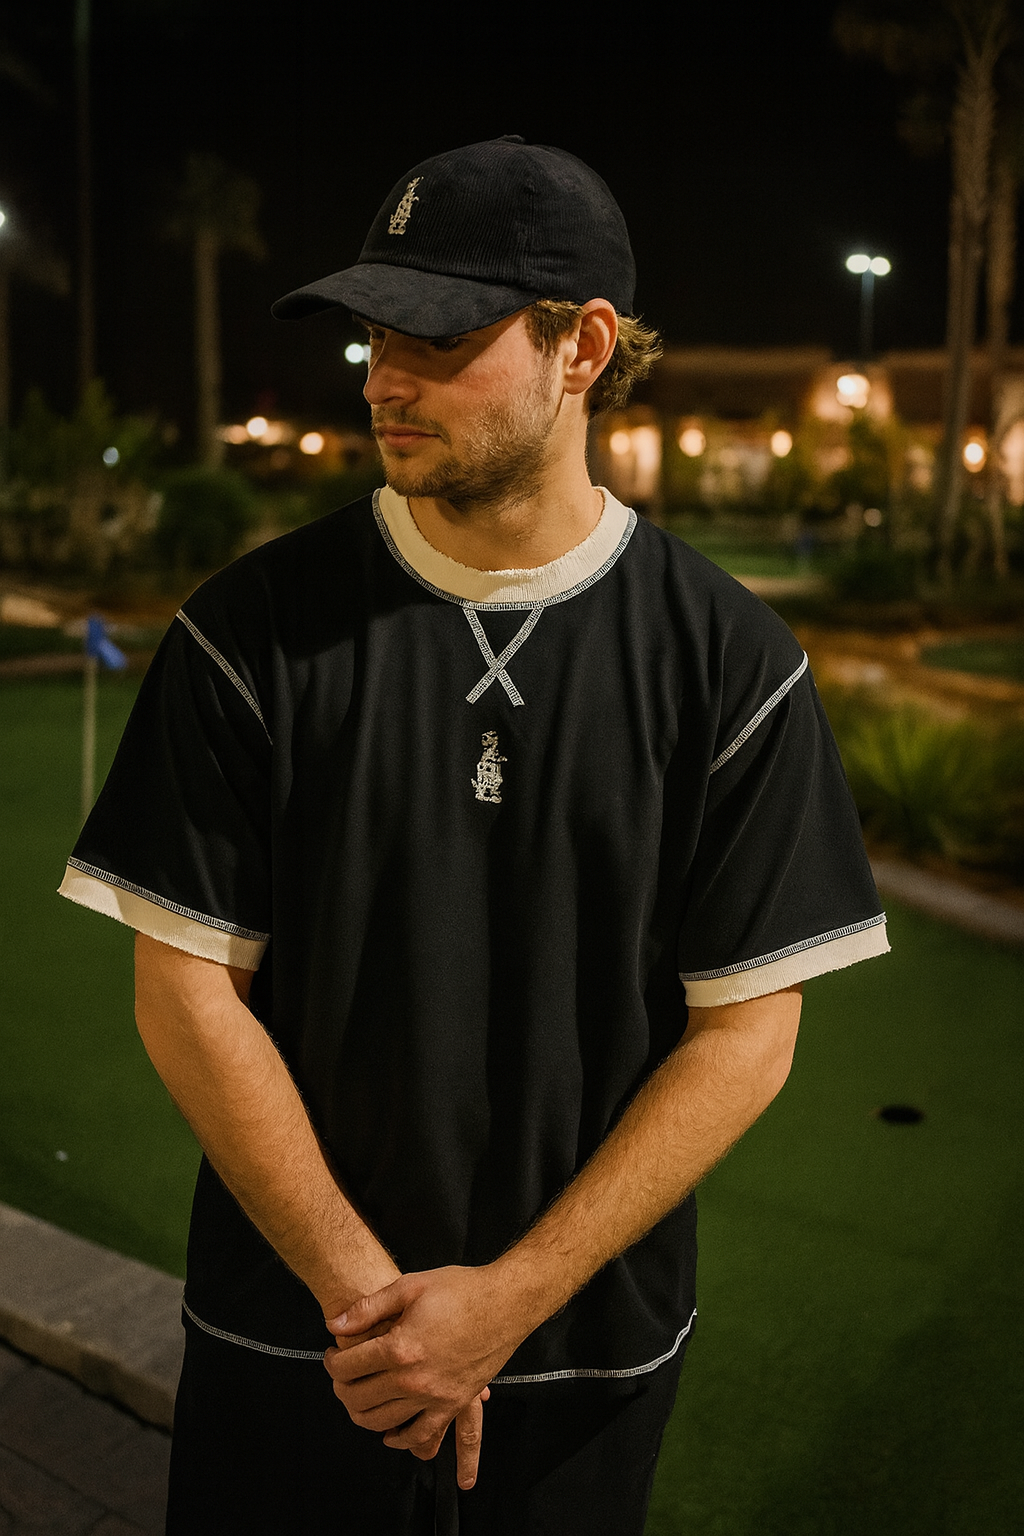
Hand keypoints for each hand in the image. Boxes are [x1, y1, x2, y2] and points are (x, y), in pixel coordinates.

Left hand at [324, 1266, 525, 1485]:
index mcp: (400, 1348)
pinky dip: (402, 1440)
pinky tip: (392, 1434)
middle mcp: (414, 1380)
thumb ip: (368, 1307)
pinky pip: (423, 1435)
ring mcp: (435, 1396)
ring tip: (358, 1398)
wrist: (507, 1302)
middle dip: (341, 1388)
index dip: (332, 1362)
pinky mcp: (454, 1404)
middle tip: (340, 1376)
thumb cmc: (461, 1289)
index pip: (348, 1367)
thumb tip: (334, 1325)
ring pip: (383, 1423)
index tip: (332, 1355)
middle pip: (359, 1398)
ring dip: (362, 1414)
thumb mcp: (411, 1285)